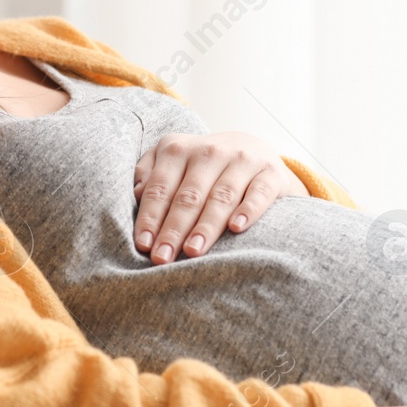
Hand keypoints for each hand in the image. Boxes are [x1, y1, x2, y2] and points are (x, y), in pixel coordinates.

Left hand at [132, 132, 309, 263]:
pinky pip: (259, 192)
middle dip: (174, 229)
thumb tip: (136, 194)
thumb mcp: (173, 163)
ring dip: (206, 225)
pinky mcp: (270, 172)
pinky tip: (237, 228)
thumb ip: (149, 175)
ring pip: (222, 196)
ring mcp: (242, 159)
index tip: (143, 246)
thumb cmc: (201, 168)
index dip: (150, 217)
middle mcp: (210, 150)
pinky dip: (249, 210)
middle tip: (163, 258)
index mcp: (178, 149)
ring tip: (193, 251)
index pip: (160, 188)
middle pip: (188, 195)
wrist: (253, 151)